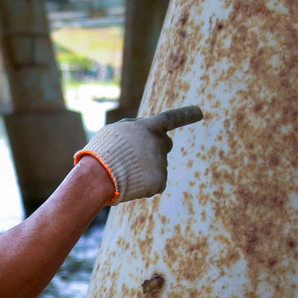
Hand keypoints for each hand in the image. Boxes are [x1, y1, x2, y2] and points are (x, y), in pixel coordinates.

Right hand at [74, 105, 203, 204]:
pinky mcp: (160, 180)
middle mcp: (159, 143)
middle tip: (138, 158)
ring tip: (123, 173)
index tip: (199, 111)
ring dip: (143, 170)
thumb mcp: (114, 132)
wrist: (98, 177)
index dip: (186, 114)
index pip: (171, 118)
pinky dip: (144, 186)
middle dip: (156, 149)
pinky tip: (130, 185)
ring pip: (156, 167)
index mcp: (148, 127)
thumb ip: (133, 130)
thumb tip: (143, 129)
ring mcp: (161, 162)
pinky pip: (155, 184)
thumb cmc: (100, 153)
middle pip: (165, 144)